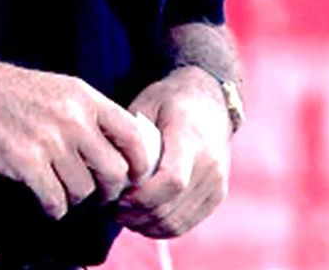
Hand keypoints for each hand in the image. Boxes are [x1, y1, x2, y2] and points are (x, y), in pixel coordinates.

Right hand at [0, 60, 155, 219]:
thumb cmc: (15, 91)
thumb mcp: (64, 88)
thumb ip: (93, 113)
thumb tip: (122, 144)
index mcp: (87, 98)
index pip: (133, 136)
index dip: (139, 163)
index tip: (135, 177)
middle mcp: (74, 120)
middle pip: (114, 171)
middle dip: (111, 191)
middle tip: (102, 196)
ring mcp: (50, 142)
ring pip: (84, 190)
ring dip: (78, 200)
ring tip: (67, 194)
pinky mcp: (25, 163)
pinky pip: (54, 200)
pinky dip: (54, 208)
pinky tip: (49, 202)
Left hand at [113, 66, 232, 236]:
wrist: (212, 100)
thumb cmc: (171, 101)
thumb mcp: (146, 106)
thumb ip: (131, 139)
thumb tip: (111, 173)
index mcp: (191, 137)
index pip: (171, 181)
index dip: (140, 197)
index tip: (118, 196)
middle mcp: (210, 163)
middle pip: (170, 208)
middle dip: (135, 215)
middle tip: (113, 207)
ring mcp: (217, 182)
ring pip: (175, 223)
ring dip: (145, 225)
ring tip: (127, 212)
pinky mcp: (217, 195)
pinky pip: (185, 225)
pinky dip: (160, 228)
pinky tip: (144, 215)